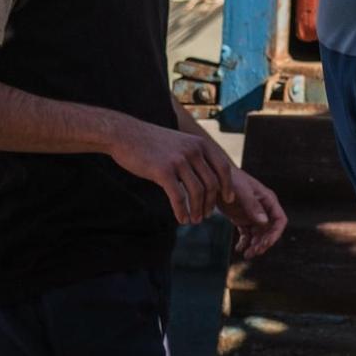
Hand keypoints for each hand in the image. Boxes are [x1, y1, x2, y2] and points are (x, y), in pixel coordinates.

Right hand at [109, 121, 233, 224]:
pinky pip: (178, 196)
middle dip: (211, 203)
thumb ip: (195, 156)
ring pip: (197, 192)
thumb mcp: (181, 143)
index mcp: (200, 144)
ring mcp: (179, 161)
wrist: (126, 134)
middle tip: (206, 215)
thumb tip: (207, 177)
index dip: (228, 186)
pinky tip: (181, 219)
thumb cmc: (153, 142)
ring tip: (195, 220)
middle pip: (211, 183)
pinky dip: (182, 211)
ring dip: (197, 210)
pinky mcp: (163, 171)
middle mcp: (193, 151)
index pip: (223, 168)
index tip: (228, 200)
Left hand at [217, 167, 288, 258]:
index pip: (280, 220)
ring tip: (246, 254)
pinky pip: (247, 234)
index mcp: (268, 201)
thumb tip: (264, 222)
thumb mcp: (242, 192)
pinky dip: (244, 243)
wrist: (214, 177)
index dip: (275, 234)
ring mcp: (253, 214)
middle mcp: (263, 209)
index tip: (264, 244)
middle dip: (263, 243)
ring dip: (255, 245)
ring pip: (259, 235)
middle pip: (270, 231)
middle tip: (253, 252)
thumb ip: (253, 206)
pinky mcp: (242, 219)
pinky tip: (238, 249)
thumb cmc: (231, 180)